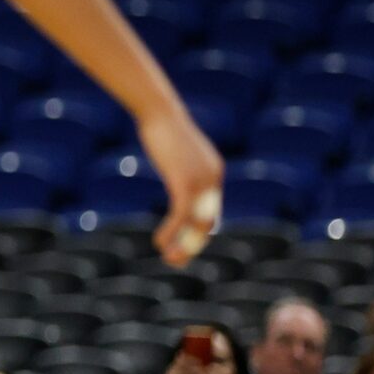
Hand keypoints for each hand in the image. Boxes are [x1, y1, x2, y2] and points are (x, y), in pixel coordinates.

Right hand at [140, 103, 223, 268]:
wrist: (160, 113)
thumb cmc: (162, 127)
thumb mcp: (176, 149)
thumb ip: (181, 163)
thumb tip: (175, 167)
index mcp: (214, 172)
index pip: (211, 210)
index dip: (196, 232)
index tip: (181, 245)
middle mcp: (213, 180)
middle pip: (208, 223)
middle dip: (192, 245)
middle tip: (176, 260)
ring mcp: (202, 182)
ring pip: (196, 225)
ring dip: (183, 246)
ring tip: (169, 259)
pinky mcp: (185, 184)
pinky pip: (180, 217)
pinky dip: (170, 233)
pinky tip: (159, 242)